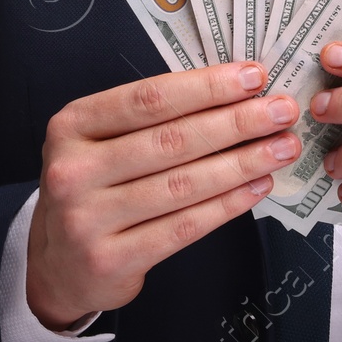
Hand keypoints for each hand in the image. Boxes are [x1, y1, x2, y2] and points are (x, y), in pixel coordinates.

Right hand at [26, 61, 300, 330]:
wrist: (58, 264)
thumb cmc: (96, 186)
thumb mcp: (102, 140)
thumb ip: (154, 116)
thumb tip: (236, 90)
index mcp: (72, 125)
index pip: (150, 97)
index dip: (207, 86)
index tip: (254, 76)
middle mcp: (73, 170)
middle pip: (171, 140)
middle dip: (237, 122)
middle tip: (282, 111)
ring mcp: (87, 219)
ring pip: (182, 185)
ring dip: (242, 163)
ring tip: (281, 147)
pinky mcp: (111, 259)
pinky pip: (183, 227)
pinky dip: (227, 205)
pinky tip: (257, 186)